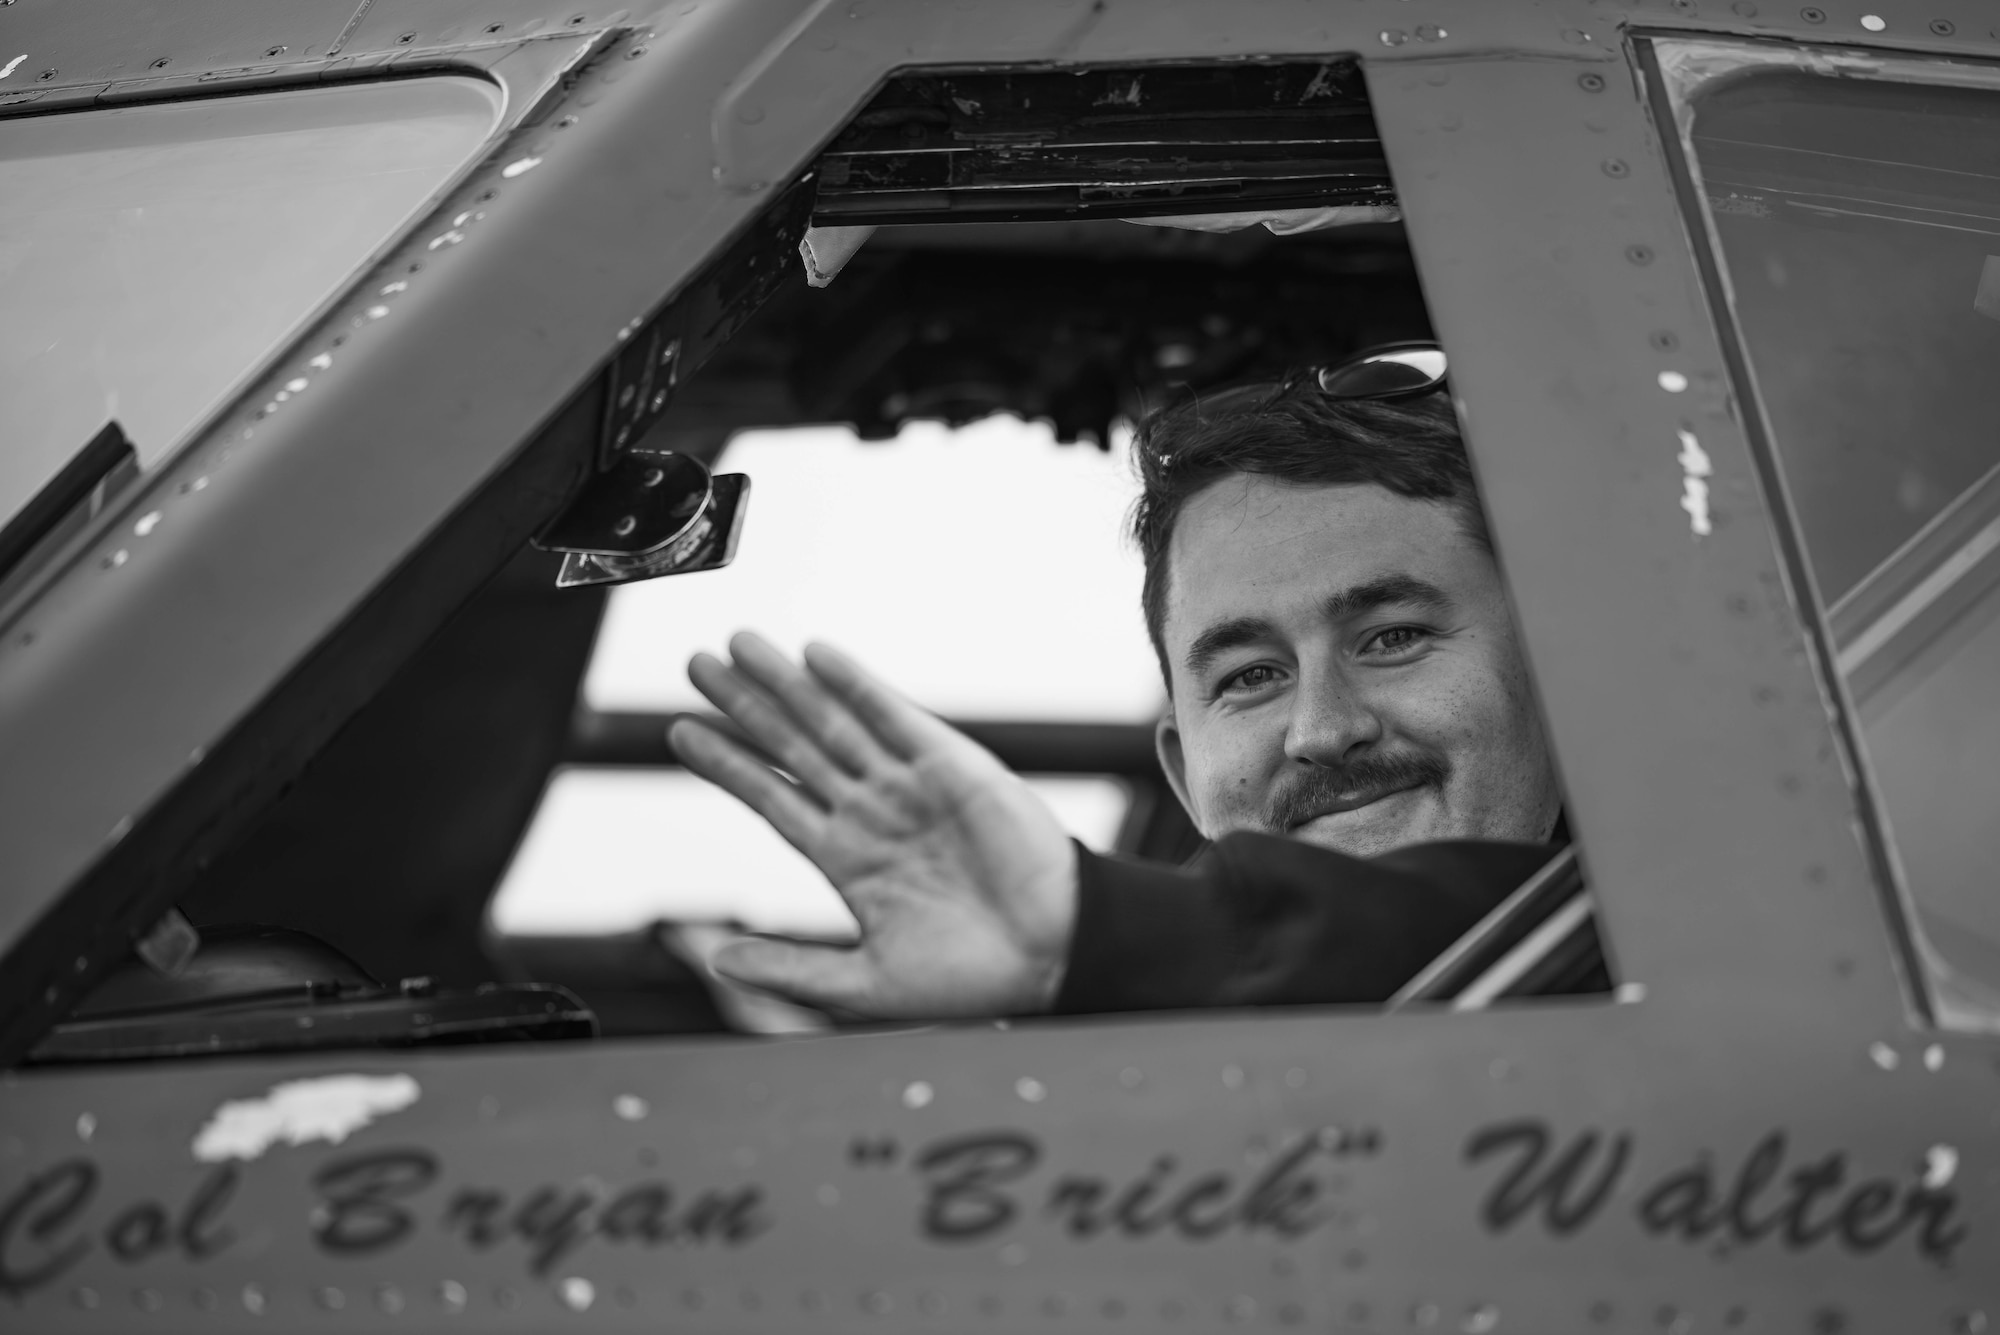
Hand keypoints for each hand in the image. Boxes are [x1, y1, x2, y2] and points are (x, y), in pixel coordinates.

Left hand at [666, 632, 1078, 1018]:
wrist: (1053, 959)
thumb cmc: (971, 978)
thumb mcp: (865, 984)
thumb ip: (793, 969)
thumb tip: (719, 961)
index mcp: (848, 859)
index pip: (773, 798)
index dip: (728, 764)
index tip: (682, 733)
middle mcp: (872, 812)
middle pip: (793, 746)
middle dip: (744, 704)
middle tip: (697, 663)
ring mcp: (909, 784)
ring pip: (832, 723)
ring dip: (786, 683)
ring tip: (737, 646)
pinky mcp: (952, 764)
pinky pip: (893, 716)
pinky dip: (856, 684)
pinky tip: (817, 656)